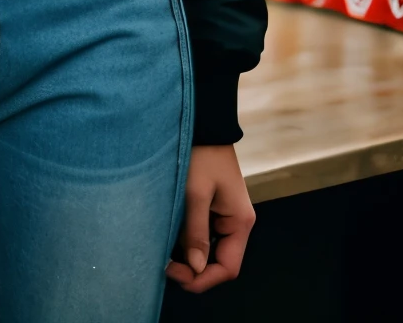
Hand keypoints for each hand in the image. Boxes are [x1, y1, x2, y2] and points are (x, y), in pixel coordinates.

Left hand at [166, 144, 254, 292]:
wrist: (204, 124)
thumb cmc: (202, 154)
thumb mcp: (196, 192)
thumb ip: (196, 231)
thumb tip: (195, 267)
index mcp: (240, 222)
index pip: (228, 268)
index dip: (202, 278)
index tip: (175, 274)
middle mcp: (236, 223)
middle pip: (218, 262)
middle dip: (193, 269)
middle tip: (164, 265)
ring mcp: (224, 216)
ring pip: (208, 250)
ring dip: (188, 255)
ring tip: (163, 251)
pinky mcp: (212, 208)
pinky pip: (202, 233)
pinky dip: (187, 239)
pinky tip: (169, 237)